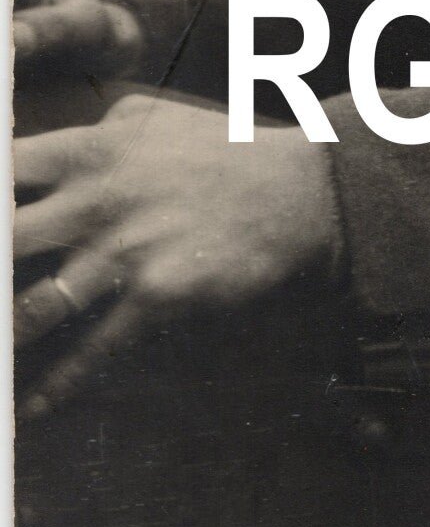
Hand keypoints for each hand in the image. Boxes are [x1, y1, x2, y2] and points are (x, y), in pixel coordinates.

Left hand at [14, 96, 341, 418]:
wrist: (302, 192)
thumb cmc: (226, 150)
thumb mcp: (154, 118)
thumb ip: (93, 130)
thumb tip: (50, 141)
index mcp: (89, 153)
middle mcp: (95, 203)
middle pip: (0, 242)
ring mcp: (125, 253)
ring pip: (31, 308)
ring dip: (3, 341)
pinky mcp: (158, 297)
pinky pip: (93, 351)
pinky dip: (57, 386)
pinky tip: (30, 407)